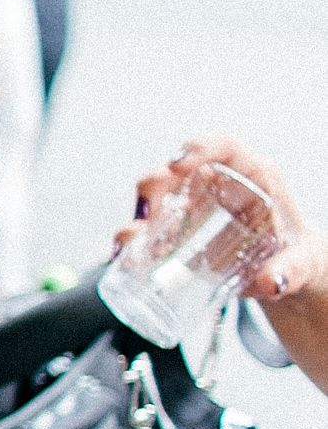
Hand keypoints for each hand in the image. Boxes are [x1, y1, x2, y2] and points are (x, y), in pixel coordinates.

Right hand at [120, 139, 324, 304]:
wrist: (283, 272)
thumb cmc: (297, 256)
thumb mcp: (304, 262)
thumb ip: (292, 270)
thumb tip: (271, 282)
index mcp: (253, 176)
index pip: (222, 146)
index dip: (196, 148)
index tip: (176, 165)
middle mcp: (215, 185)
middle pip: (175, 171)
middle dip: (154, 187)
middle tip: (149, 215)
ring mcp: (191, 208)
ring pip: (153, 197)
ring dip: (138, 216)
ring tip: (132, 242)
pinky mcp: (176, 232)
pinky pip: (147, 228)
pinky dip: (131, 240)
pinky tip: (124, 255)